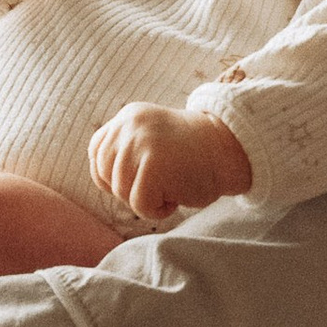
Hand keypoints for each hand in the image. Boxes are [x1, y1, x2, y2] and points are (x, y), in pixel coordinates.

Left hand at [88, 104, 250, 227]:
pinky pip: (140, 204)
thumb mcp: (151, 138)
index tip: (137, 179)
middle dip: (128, 189)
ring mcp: (141, 142)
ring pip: (121, 192)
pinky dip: (157, 210)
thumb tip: (99, 175)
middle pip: (106, 174)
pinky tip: (176, 198)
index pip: (97, 151)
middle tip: (160, 184)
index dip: (110, 175)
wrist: (230, 153)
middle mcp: (130, 125)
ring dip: (145, 200)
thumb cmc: (192, 156)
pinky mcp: (153, 164)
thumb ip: (126, 148)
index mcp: (128, 116)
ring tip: (171, 187)